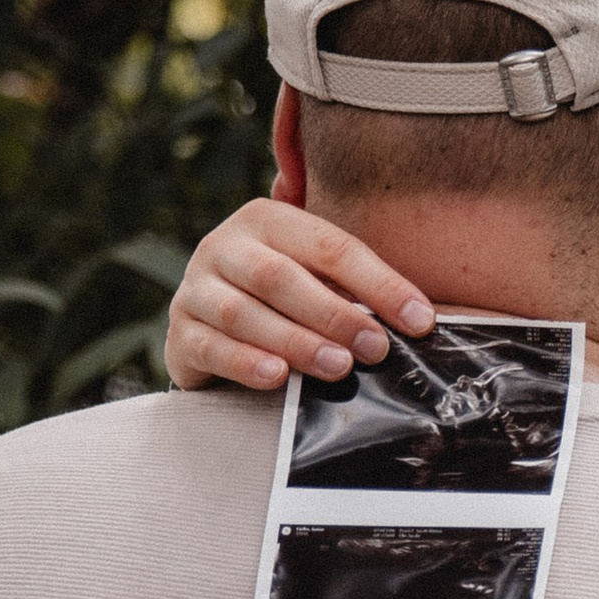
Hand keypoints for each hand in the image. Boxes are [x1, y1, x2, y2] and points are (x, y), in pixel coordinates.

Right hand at [164, 198, 434, 393]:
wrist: (209, 324)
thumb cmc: (282, 301)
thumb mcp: (316, 280)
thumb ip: (354, 292)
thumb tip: (419, 321)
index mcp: (268, 221)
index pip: (329, 247)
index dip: (378, 283)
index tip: (419, 320)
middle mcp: (225, 246)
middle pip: (280, 277)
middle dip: (333, 314)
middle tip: (375, 348)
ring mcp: (196, 288)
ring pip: (243, 313)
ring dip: (295, 341)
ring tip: (337, 368)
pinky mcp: (179, 332)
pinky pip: (210, 347)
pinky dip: (245, 362)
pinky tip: (276, 378)